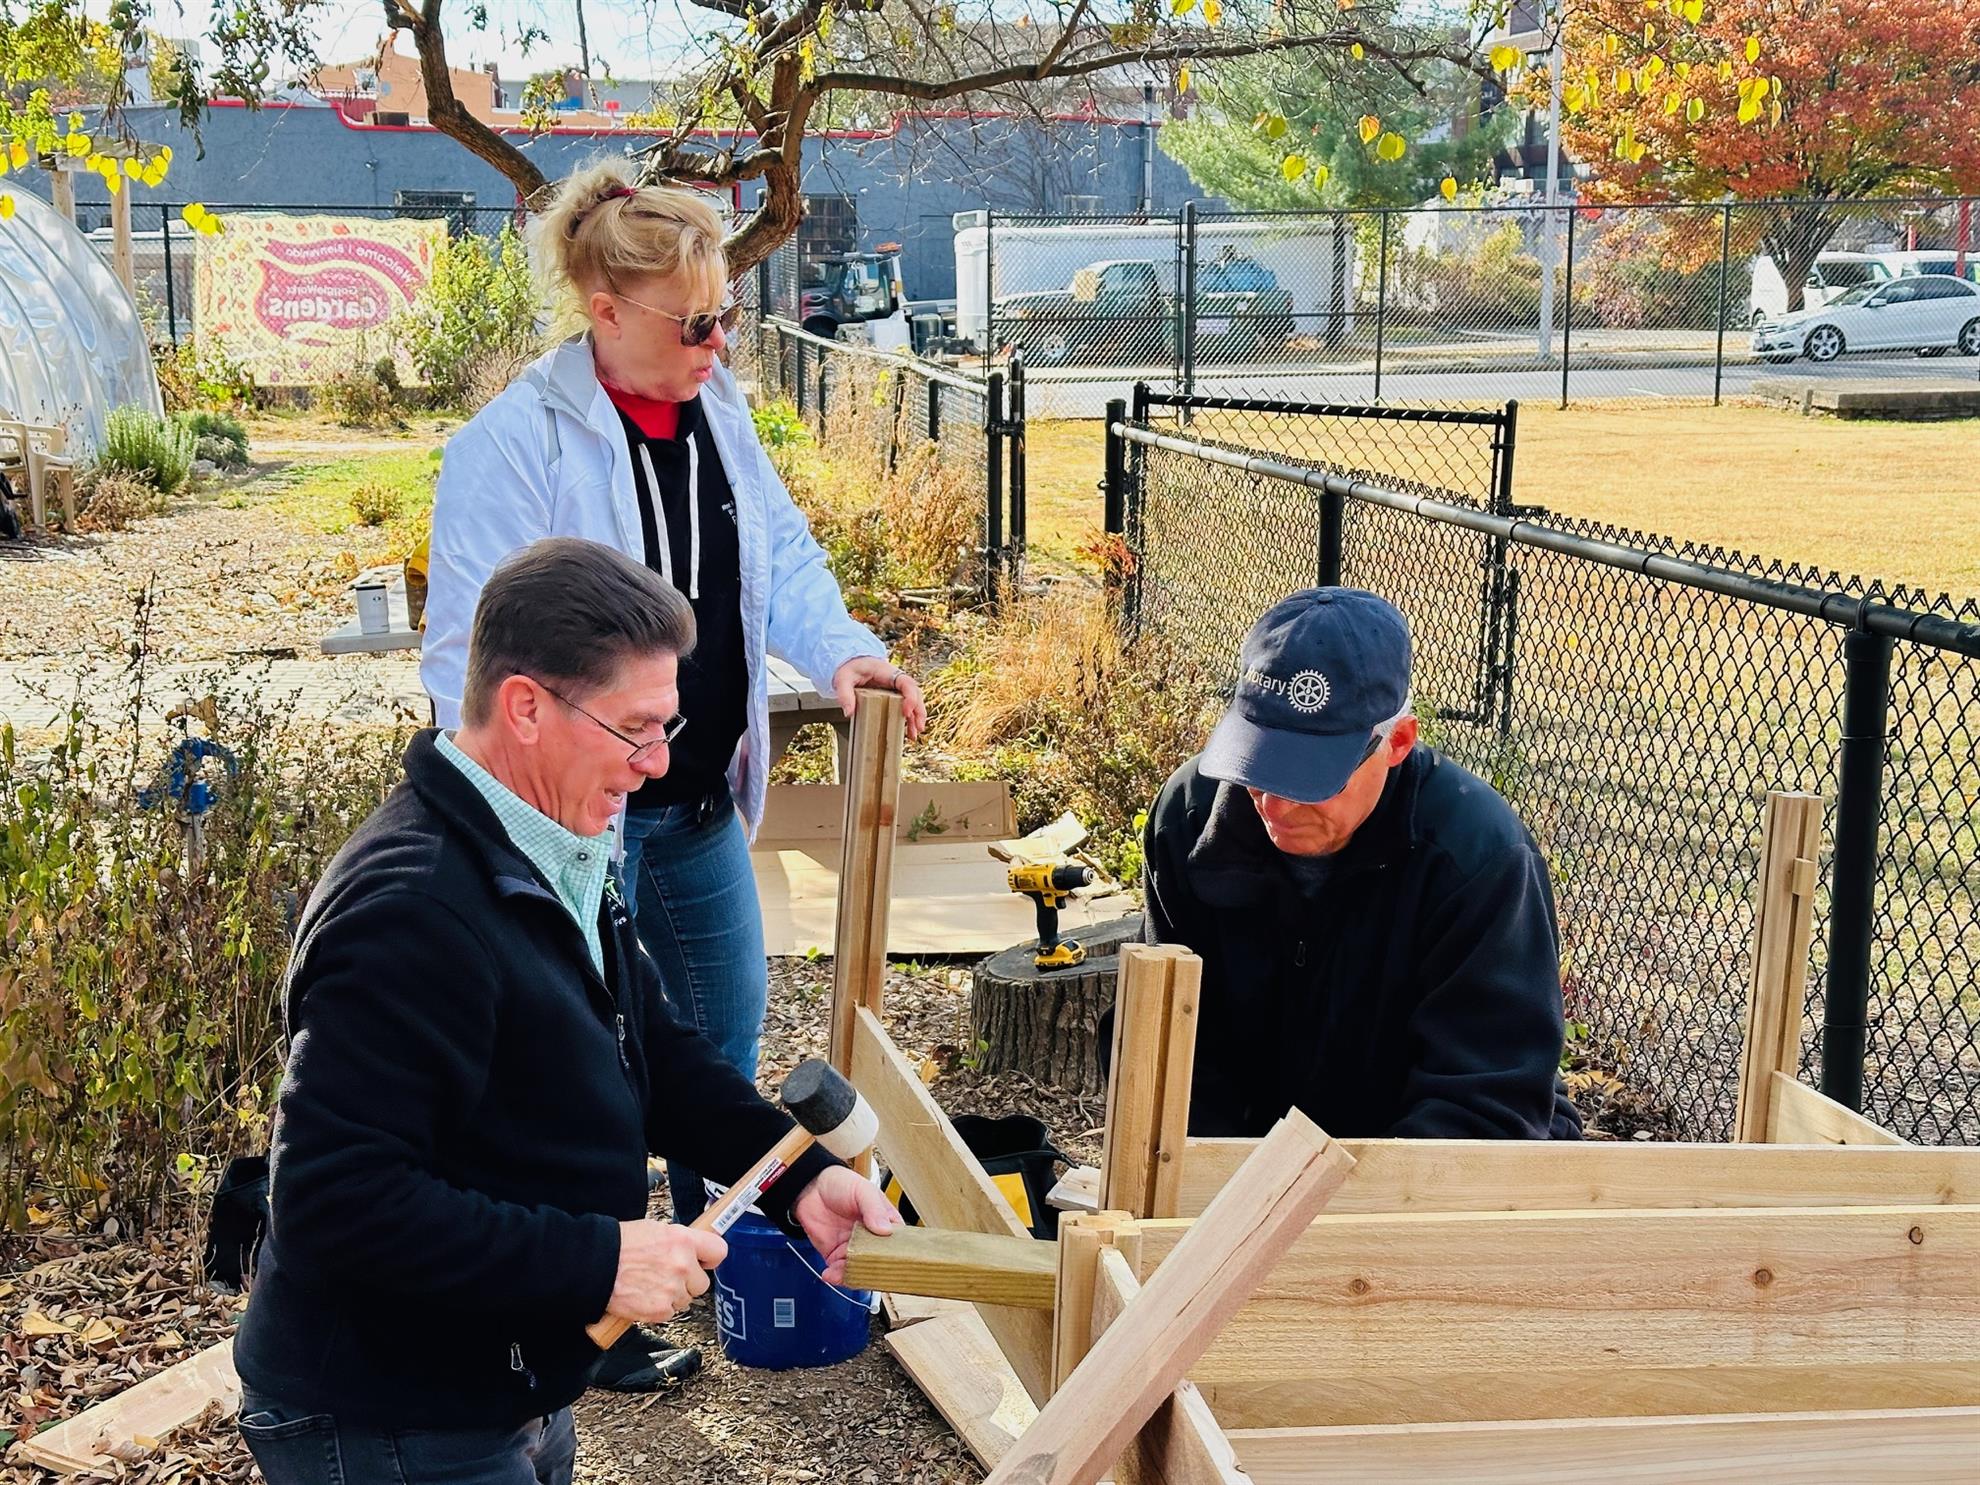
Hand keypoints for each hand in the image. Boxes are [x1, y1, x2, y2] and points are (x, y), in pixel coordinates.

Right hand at [605, 1219, 727, 1322]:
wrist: (595, 1265)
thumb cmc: (620, 1245)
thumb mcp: (656, 1230)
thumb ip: (679, 1241)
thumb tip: (692, 1248)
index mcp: (683, 1240)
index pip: (719, 1251)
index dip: (711, 1258)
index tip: (705, 1262)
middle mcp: (682, 1265)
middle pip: (702, 1283)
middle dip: (688, 1282)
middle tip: (667, 1276)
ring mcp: (673, 1290)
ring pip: (685, 1300)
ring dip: (672, 1296)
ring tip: (650, 1284)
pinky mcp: (660, 1310)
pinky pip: (670, 1313)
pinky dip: (658, 1308)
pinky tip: (644, 1296)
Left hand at [790, 1166, 903, 1283]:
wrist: (810, 1187)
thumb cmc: (841, 1183)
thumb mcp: (863, 1190)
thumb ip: (874, 1208)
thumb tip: (885, 1229)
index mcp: (885, 1223)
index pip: (898, 1244)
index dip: (899, 1255)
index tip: (895, 1262)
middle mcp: (871, 1240)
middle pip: (880, 1262)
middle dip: (875, 1270)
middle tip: (868, 1271)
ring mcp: (854, 1249)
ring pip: (861, 1271)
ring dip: (854, 1274)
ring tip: (844, 1270)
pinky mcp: (836, 1256)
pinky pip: (840, 1272)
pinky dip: (837, 1277)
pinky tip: (831, 1273)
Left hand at [832, 656, 926, 740]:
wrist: (851, 663)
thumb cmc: (850, 668)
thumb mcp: (843, 679)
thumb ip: (845, 694)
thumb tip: (849, 713)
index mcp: (887, 672)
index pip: (906, 683)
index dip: (910, 697)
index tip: (906, 711)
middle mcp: (896, 679)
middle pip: (915, 693)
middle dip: (918, 711)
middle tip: (917, 727)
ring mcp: (896, 688)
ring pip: (913, 701)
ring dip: (915, 718)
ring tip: (914, 735)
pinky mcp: (893, 696)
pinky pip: (905, 707)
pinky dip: (909, 719)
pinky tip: (909, 732)